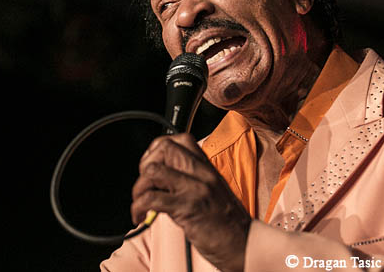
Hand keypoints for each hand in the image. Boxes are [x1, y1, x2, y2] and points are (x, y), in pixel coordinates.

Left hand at [131, 133, 251, 271]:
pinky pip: (152, 198)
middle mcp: (202, 173)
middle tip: (145, 185)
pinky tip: (142, 217)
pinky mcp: (188, 208)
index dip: (157, 150)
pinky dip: (138, 208)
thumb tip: (161, 176)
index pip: (178, 140)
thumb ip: (191, 178)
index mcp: (207, 167)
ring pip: (153, 170)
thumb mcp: (213, 190)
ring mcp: (195, 189)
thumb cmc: (227, 222)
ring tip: (141, 203)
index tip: (151, 166)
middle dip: (145, 165)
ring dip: (139, 188)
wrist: (245, 244)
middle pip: (163, 148)